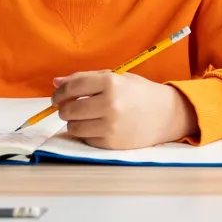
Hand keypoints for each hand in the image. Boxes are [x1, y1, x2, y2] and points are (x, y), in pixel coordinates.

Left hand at [52, 72, 197, 148]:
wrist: (166, 115)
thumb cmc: (139, 93)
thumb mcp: (116, 78)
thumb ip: (85, 79)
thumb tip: (55, 82)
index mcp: (111, 83)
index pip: (73, 87)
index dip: (60, 93)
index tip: (56, 97)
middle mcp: (110, 104)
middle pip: (69, 110)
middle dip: (65, 109)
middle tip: (69, 109)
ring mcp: (110, 126)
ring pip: (74, 128)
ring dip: (74, 123)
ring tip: (85, 118)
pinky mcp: (112, 143)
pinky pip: (86, 139)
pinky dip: (87, 134)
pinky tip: (98, 127)